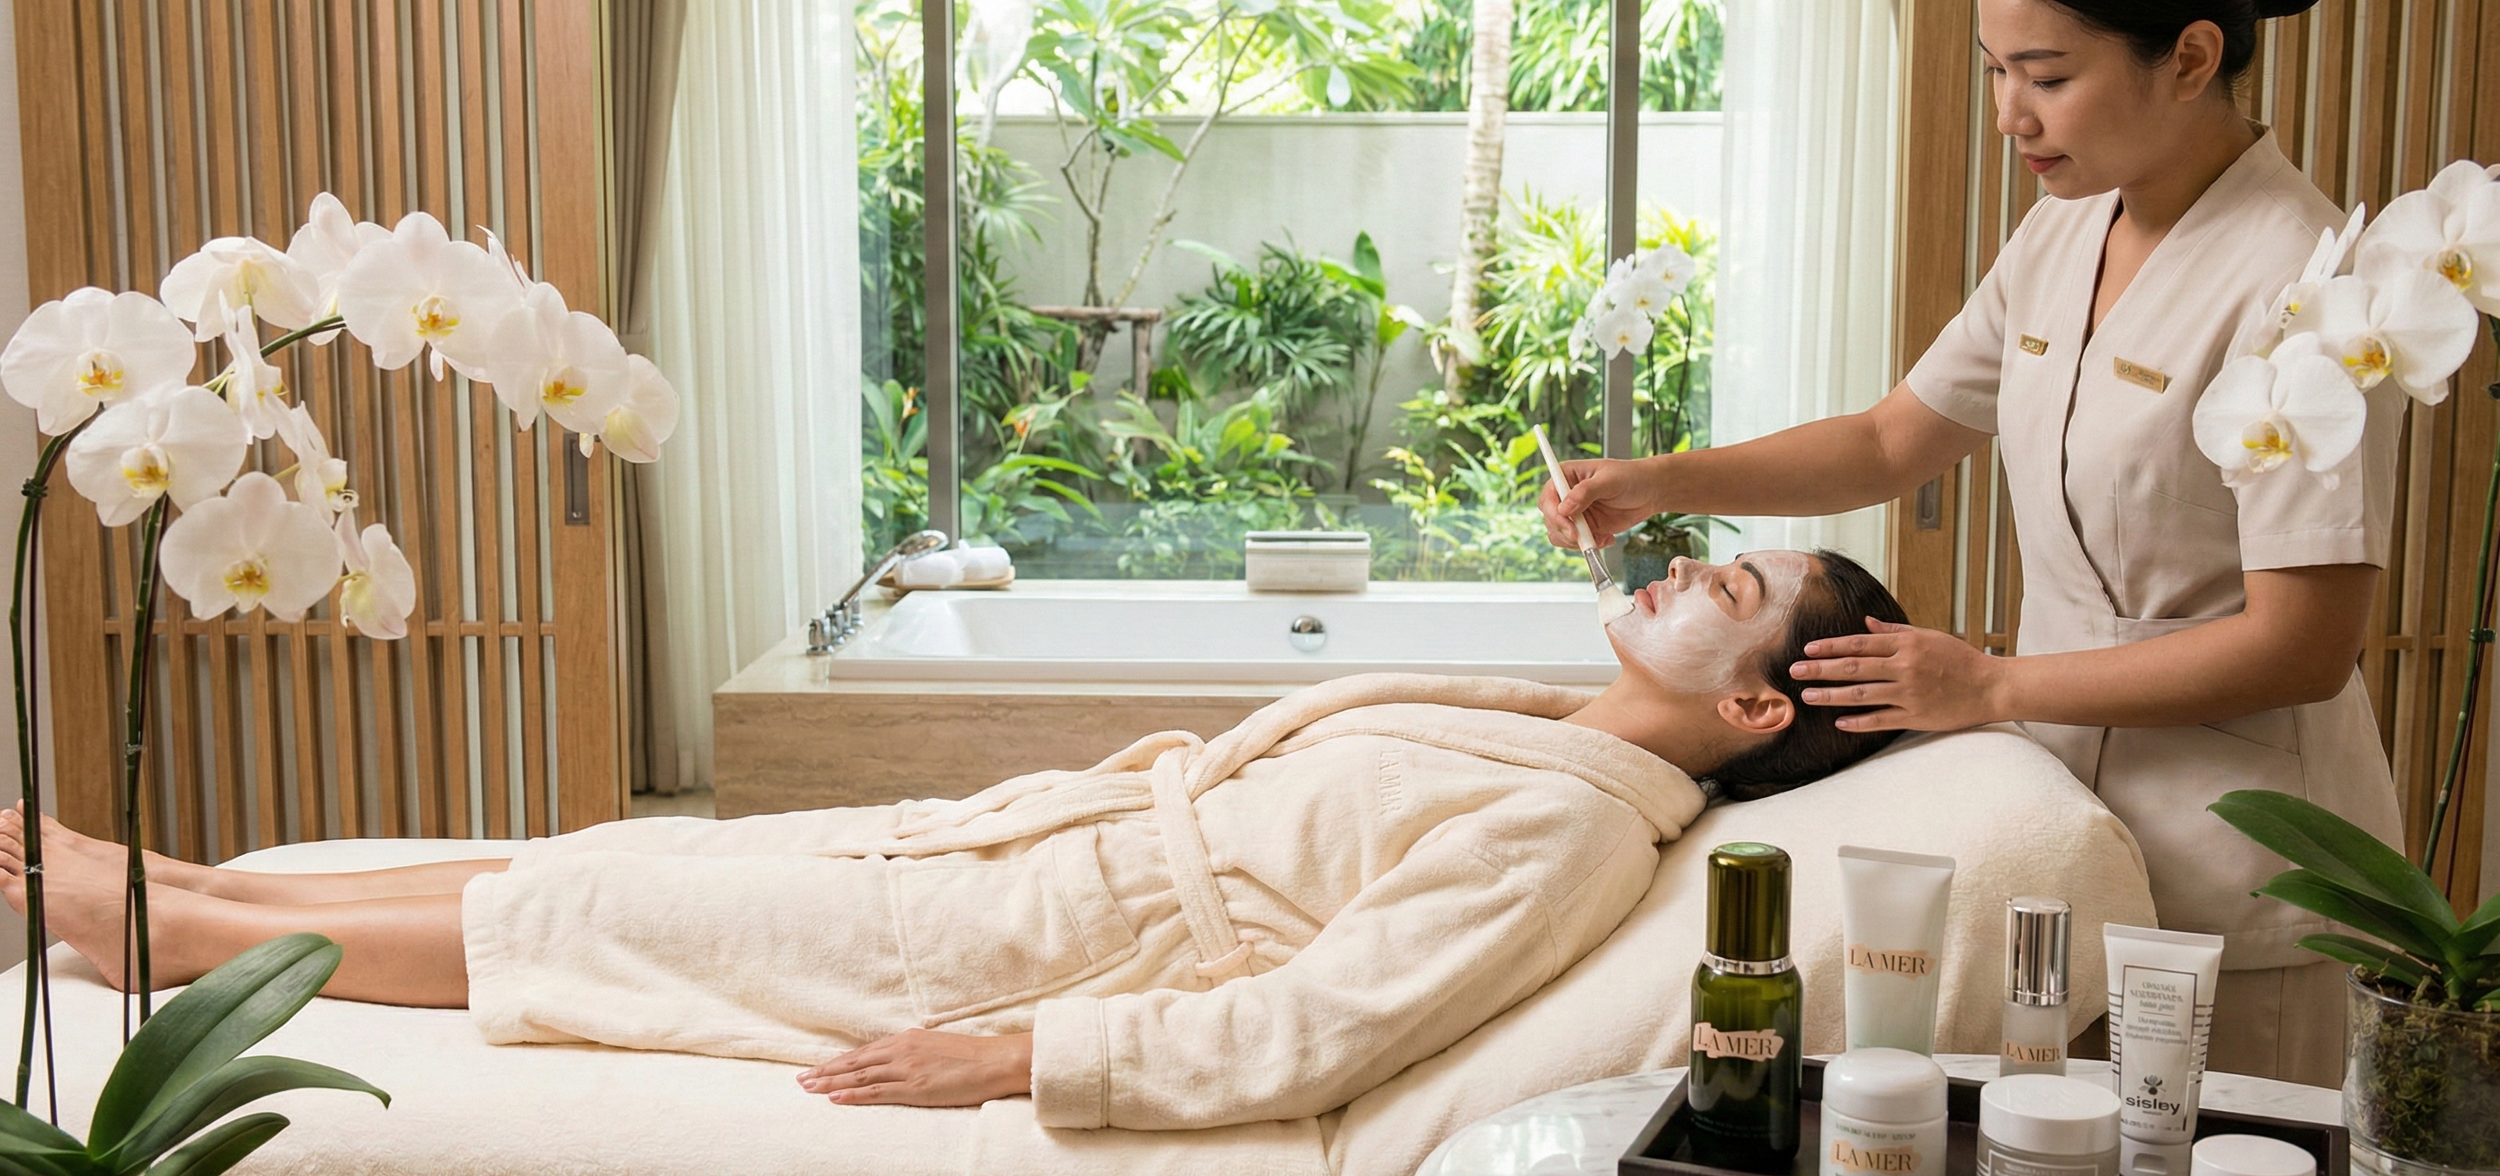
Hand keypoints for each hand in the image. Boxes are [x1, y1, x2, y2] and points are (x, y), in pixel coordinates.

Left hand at [798, 1029, 1032, 1106]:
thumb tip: (903, 1060)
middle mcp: (902, 1050)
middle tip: (801, 1079)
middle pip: (855, 1063)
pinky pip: (876, 1092)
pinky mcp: (914, 1087)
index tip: (819, 1067)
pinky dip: (853, 1095)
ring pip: (859, 1076)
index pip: (865, 1052)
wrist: (997, 1060)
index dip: (840, 1061)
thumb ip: (917, 1052)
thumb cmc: (974, 1056)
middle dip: (826, 1071)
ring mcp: (906, 1068)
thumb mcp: (939, 1047)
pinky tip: (835, 1098)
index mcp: (908, 1040)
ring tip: (808, 1088)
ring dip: (830, 1083)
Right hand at [1538, 456, 1668, 548]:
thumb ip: (1585, 492)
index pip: (1547, 496)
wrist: (1650, 492)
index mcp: (1566, 476)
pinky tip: (1607, 539)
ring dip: (1576, 542)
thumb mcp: (1609, 480)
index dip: (1553, 513)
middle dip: (1565, 531)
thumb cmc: (1630, 477)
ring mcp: (1575, 514)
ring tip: (1600, 537)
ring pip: (1559, 534)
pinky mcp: (1585, 528)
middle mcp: (1566, 496)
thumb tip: (1564, 508)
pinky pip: (1576, 543)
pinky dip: (1589, 546)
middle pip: (1550, 519)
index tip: (1569, 526)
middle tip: (1583, 537)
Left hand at [1790, 618, 2006, 732]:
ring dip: (1832, 695)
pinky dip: (1859, 721)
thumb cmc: (1960, 659)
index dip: (1831, 646)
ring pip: (1862, 695)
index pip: (1859, 644)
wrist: (1992, 686)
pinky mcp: (1917, 716)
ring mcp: (1910, 693)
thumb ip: (1895, 633)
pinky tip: (1839, 722)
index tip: (1808, 649)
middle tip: (1795, 671)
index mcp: (1907, 644)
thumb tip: (1865, 624)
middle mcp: (1906, 667)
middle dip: (1820, 669)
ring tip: (1808, 696)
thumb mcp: (1929, 636)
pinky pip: (1882, 720)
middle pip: (1854, 668)